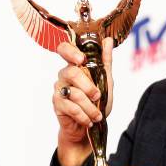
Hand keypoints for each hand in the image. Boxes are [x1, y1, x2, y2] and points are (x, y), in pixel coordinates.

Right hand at [52, 38, 113, 165]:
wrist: (89, 126)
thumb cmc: (96, 101)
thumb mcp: (105, 80)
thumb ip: (105, 61)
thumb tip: (108, 40)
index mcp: (75, 65)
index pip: (65, 50)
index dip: (71, 51)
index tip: (82, 58)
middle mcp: (64, 75)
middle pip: (72, 72)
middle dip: (89, 86)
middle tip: (98, 96)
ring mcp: (59, 89)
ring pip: (74, 93)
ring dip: (90, 106)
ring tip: (97, 115)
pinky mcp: (57, 104)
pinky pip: (70, 107)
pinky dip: (83, 115)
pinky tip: (89, 120)